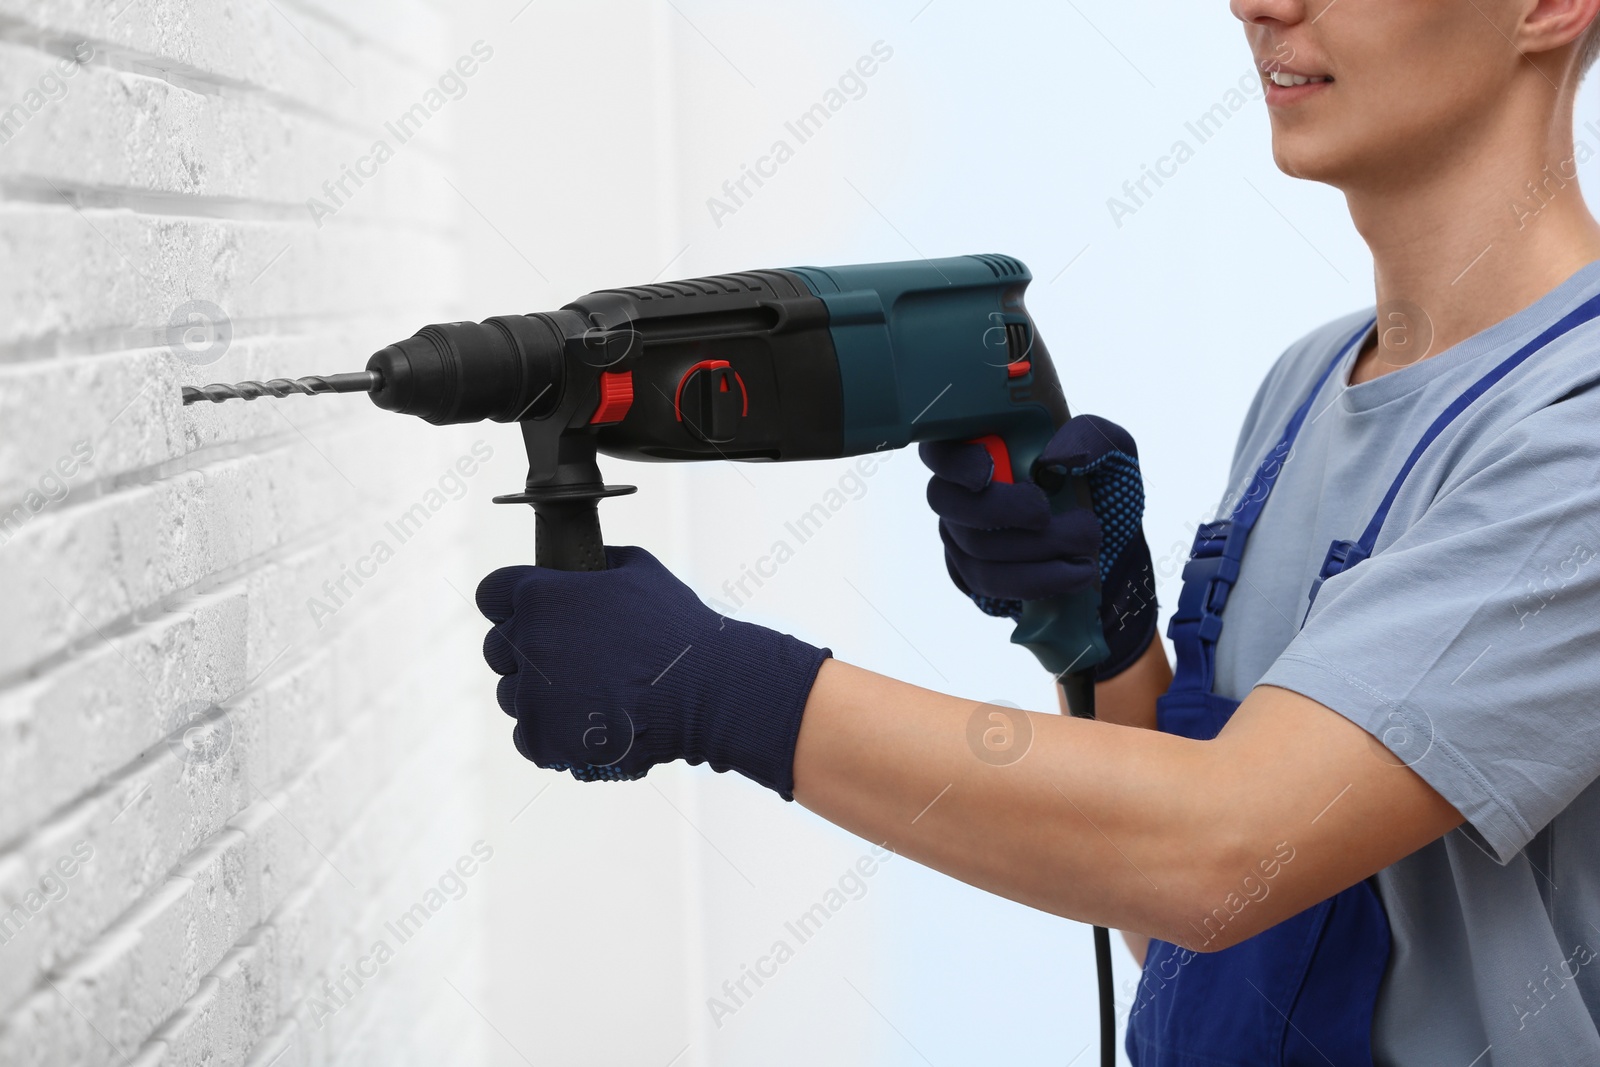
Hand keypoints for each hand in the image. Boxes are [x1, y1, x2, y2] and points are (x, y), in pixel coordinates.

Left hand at [475, 546, 830, 797]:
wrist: (705, 690)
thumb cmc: (676, 627)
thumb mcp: (638, 570)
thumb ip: (595, 564)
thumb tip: (581, 566)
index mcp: (540, 595)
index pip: (491, 594)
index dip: (512, 604)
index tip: (535, 615)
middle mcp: (526, 642)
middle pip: (498, 648)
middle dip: (527, 652)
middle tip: (571, 662)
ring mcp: (530, 695)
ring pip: (512, 695)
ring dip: (540, 696)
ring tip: (589, 697)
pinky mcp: (541, 738)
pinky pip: (529, 736)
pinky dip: (553, 734)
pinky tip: (588, 724)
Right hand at [919, 415, 1156, 678]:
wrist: (1111, 544)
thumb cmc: (1100, 486)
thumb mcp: (1110, 451)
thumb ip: (1089, 438)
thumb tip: (1055, 456)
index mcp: (984, 447)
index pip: (940, 448)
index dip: (953, 462)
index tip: (987, 472)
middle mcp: (961, 489)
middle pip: (945, 500)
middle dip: (999, 509)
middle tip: (1045, 514)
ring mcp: (961, 533)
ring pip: (974, 547)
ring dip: (1035, 550)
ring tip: (1086, 545)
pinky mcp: (974, 573)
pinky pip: (989, 583)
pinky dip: (1038, 580)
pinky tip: (1076, 573)